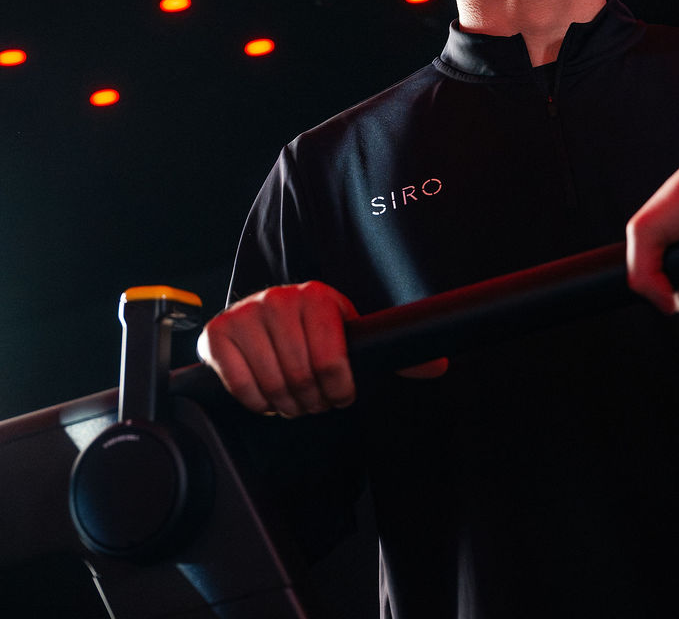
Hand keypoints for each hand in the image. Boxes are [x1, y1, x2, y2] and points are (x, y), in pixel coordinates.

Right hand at [197, 279, 446, 415]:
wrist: (263, 319)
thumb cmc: (313, 332)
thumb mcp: (351, 335)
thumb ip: (392, 354)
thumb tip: (438, 367)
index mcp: (317, 296)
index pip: (333, 361)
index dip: (339, 389)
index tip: (339, 392)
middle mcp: (278, 299)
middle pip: (302, 378)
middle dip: (312, 401)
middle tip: (314, 398)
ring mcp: (245, 314)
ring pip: (272, 386)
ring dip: (286, 405)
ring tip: (293, 396)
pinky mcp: (217, 335)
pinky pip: (241, 388)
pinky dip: (257, 402)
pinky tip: (266, 390)